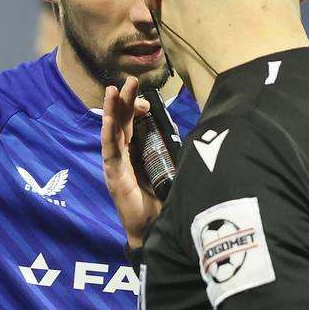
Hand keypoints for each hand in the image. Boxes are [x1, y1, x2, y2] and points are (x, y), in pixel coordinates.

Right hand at [99, 75, 162, 248]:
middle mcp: (124, 156)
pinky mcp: (114, 176)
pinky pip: (110, 151)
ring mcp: (116, 165)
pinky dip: (108, 134)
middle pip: (122, 123)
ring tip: (113, 90)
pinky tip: (108, 120)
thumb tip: (200, 136)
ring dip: (112, 111)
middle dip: (125, 101)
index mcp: (136, 153)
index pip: (133, 124)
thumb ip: (176, 153)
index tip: (146, 99)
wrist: (154, 230)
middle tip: (129, 80)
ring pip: (113, 133)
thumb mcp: (172, 170)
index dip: (137, 108)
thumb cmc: (161, 202)